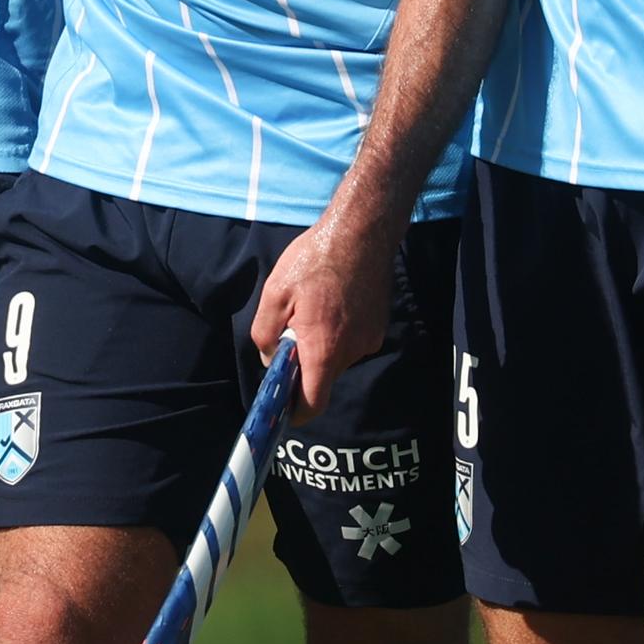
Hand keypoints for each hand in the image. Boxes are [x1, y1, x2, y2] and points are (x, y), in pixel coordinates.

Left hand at [248, 210, 395, 420]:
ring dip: (321, 346)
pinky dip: (338, 333)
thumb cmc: (314, 260)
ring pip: (337, 359)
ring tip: (314, 309)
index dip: (295, 411)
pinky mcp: (378, 327)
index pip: (312, 402)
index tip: (282, 407)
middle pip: (323, 378)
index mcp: (323, 348)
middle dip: (304, 366)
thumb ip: (266, 334)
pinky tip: (332, 303)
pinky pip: (351, 342)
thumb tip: (270, 358)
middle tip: (291, 332)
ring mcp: (369, 339)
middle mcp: (351, 351)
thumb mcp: (275, 293)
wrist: (362, 232)